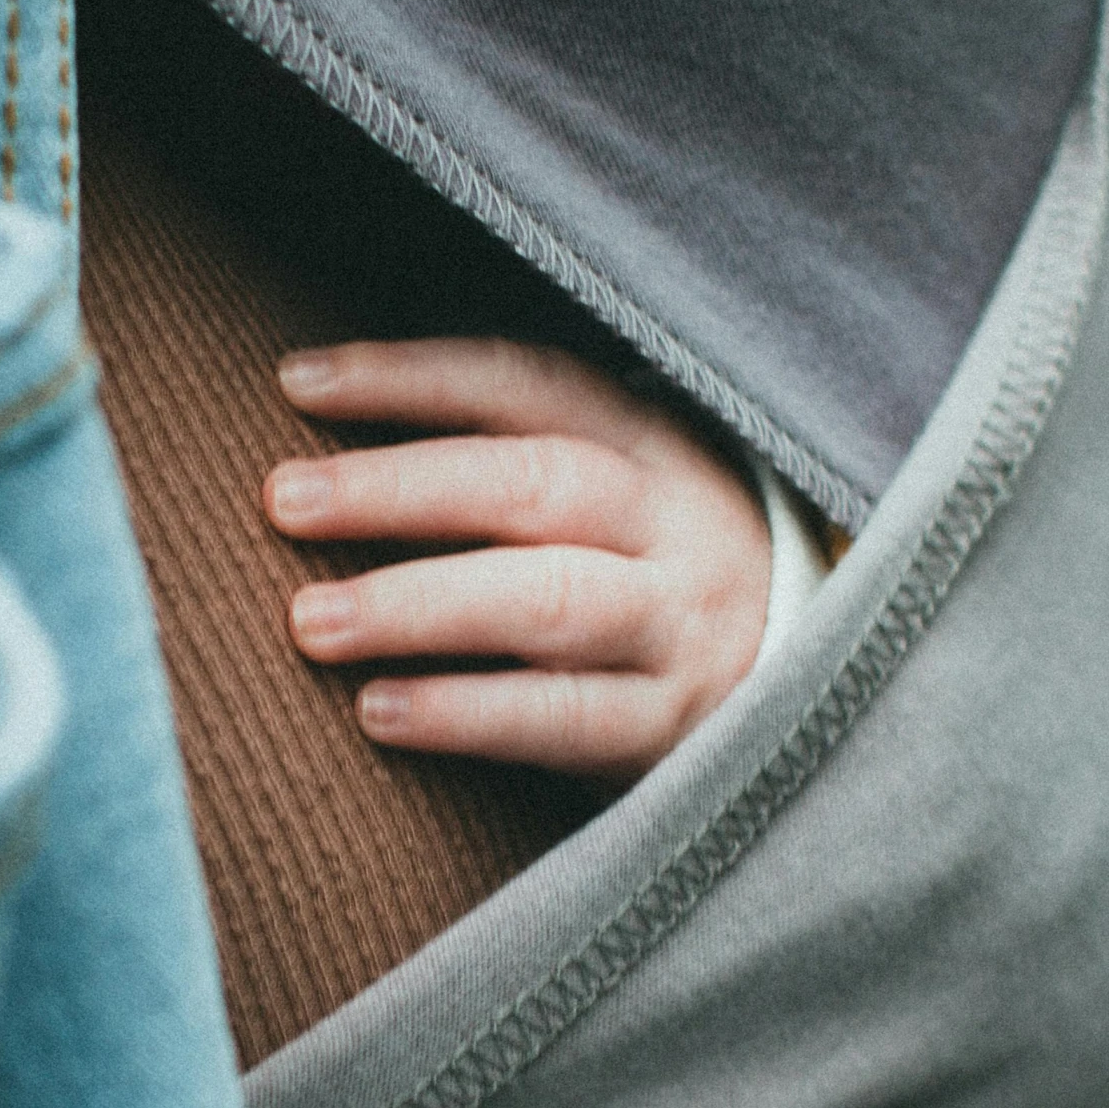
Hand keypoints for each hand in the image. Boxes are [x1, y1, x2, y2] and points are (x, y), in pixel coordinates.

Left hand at [261, 338, 771, 786]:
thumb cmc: (666, 578)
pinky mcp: (676, 730)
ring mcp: (681, 628)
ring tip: (310, 621)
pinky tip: (379, 712)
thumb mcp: (625, 496)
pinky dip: (466, 713)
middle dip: (399, 489)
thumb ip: (517, 462)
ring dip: (420, 604)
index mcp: (653, 446)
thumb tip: (329, 440)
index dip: (411, 377)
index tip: (298, 384)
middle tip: (285, 501)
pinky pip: (563, 718)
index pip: (526, 385)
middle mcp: (674, 525)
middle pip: (535, 485)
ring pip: (549, 600)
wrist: (824, 691)